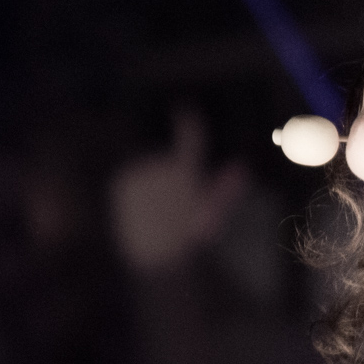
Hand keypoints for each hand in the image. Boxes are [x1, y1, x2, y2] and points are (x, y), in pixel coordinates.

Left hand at [108, 110, 247, 271]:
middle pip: (171, 160)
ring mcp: (138, 175)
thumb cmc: (189, 236)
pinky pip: (134, 175)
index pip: (189, 140)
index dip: (187, 123)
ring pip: (153, 168)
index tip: (183, 109)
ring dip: (158, 183)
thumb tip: (242, 168)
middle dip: (177, 175)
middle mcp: (160, 171)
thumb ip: (225, 190)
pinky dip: (140, 185)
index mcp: (185, 174)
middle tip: (178, 205)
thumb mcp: (211, 213)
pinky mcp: (122, 181)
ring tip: (160, 209)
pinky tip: (144, 205)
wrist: (154, 254)